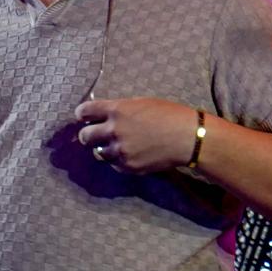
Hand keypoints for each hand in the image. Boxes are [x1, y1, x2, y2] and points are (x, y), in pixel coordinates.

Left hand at [75, 98, 201, 173]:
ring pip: (98, 152)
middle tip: (95, 134)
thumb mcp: (142, 103)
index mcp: (117, 110)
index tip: (84, 116)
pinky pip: (114, 164)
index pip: (84, 111)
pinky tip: (131, 153)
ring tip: (117, 145)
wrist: (189, 138)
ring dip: (104, 148)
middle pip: (84, 135)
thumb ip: (120, 109)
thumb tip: (104, 114)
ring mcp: (120, 150)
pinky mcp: (128, 166)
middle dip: (88, 134)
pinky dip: (118, 159)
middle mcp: (114, 130)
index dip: (82, 114)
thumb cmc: (170, 115)